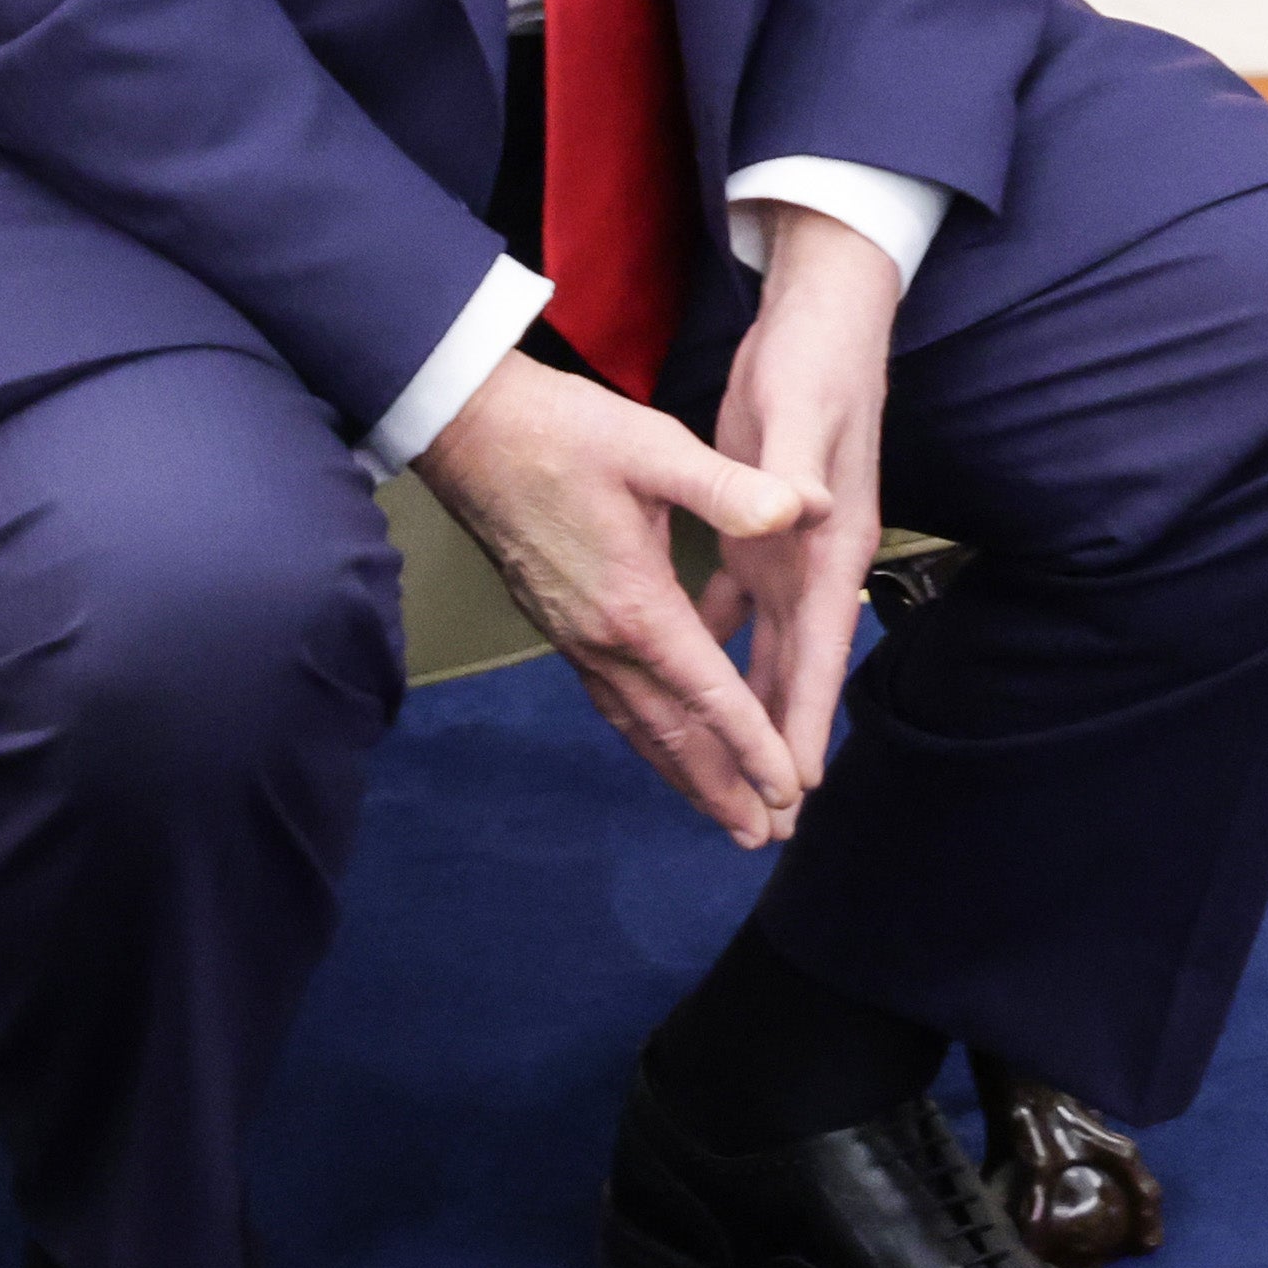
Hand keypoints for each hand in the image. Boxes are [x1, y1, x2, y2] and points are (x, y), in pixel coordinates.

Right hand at [415, 352, 815, 847]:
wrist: (470, 429)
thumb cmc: (566, 432)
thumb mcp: (656, 446)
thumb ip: (728, 485)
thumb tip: (797, 511)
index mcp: (634, 605)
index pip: (706, 693)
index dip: (751, 744)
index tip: (787, 792)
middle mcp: (601, 640)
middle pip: (669, 733)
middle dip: (720, 786)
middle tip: (764, 837)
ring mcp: (575, 638)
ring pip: (637, 725)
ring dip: (683, 772)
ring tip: (723, 814)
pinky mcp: (561, 626)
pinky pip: (614, 701)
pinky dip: (649, 735)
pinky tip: (665, 742)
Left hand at [706, 202, 899, 798]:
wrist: (824, 314)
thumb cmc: (818, 361)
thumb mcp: (799, 409)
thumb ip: (792, 466)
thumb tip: (799, 512)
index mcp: (829, 542)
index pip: (818, 649)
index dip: (803, 719)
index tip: (794, 791)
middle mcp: (813, 557)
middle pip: (794, 670)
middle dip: (776, 745)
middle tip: (761, 825)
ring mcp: (786, 547)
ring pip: (763, 649)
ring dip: (747, 709)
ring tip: (730, 777)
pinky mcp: (756, 527)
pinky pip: (732, 606)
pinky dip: (714, 646)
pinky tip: (686, 678)